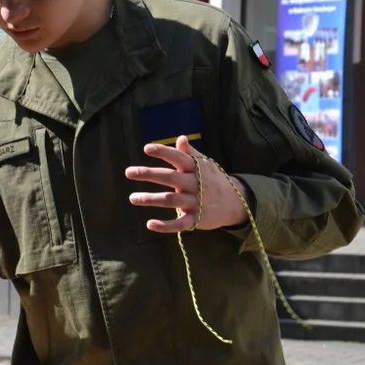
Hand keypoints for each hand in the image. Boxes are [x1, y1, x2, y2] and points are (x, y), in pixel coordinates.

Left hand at [125, 135, 249, 231]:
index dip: (163, 152)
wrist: (236, 203)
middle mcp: (195, 184)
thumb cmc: (214, 181)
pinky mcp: (196, 219)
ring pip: (170, 200)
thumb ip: (191, 154)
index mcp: (196, 169)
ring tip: (132, 198)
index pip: (178, 157)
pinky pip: (179, 224)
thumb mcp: (206, 165)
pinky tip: (150, 224)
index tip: (146, 148)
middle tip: (129, 172)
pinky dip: (165, 226)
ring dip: (150, 199)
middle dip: (149, 174)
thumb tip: (180, 138)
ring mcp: (196, 202)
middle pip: (170, 178)